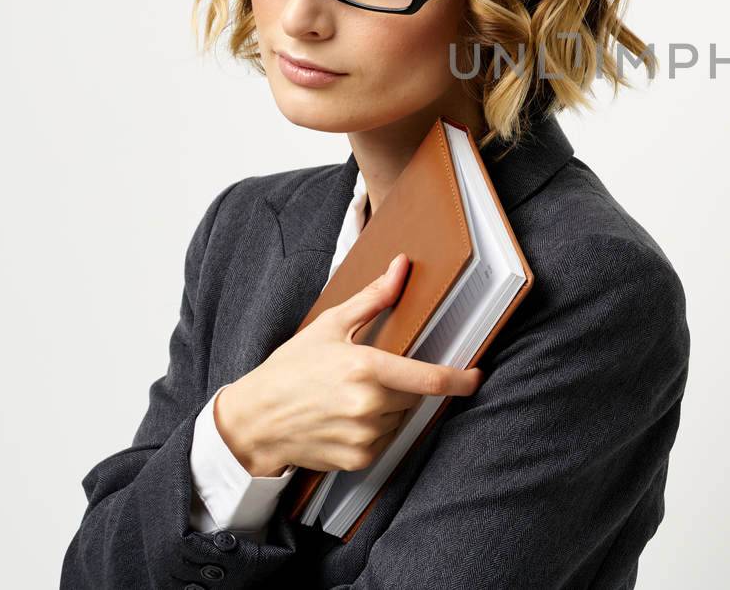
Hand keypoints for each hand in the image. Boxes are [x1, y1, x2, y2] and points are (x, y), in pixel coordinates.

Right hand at [214, 253, 484, 476]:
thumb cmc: (289, 370)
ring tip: (351, 397)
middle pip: (416, 396)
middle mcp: (368, 405)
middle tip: (372, 375)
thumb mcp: (330, 325)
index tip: (476, 375)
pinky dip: (375, 429)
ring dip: (390, 407)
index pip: (431, 379)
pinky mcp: (358, 459)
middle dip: (405, 384)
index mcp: (366, 368)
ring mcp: (364, 436)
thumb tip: (400, 269)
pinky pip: (386, 441)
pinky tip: (347, 418)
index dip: (461, 379)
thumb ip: (373, 299)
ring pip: (401, 418)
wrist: (254, 421)